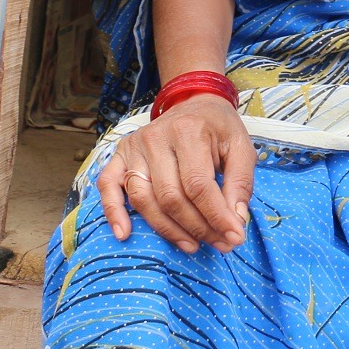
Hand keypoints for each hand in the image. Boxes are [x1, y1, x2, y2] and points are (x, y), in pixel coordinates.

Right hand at [96, 95, 254, 254]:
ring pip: (144, 199)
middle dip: (197, 227)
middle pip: (171, 197)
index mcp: (189, 130)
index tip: (234, 238)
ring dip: (167, 230)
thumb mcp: (241, 146)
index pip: (199, 185)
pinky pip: (108, 187)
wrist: (194, 102)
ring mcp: (133, 147)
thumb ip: (241, 182)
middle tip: (219, 244)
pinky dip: (113, 212)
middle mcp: (156, 137)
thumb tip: (236, 221)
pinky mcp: (119, 156)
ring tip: (192, 245)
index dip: (216, 216)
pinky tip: (124, 234)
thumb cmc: (219, 128)